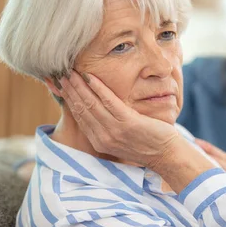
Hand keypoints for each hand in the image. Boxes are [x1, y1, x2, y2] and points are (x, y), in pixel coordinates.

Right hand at [58, 70, 179, 168]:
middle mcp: (103, 137)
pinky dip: (97, 88)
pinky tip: (89, 77)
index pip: (78, 116)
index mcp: (99, 140)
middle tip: (59, 73)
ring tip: (70, 71)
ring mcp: (114, 131)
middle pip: (80, 108)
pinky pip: (109, 102)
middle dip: (68, 89)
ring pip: (90, 104)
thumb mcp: (121, 137)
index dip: (67, 98)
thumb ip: (108, 125)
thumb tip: (99, 108)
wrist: (166, 154)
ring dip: (78, 86)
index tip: (59, 84)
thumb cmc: (147, 143)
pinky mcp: (128, 124)